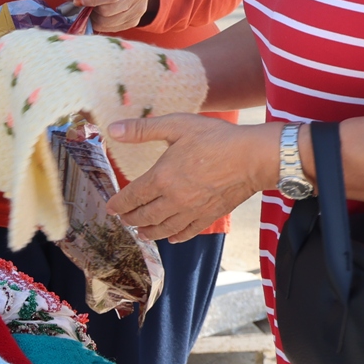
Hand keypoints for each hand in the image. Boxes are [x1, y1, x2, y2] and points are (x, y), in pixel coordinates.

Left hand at [55, 0, 152, 32]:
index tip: (76, 1)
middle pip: (107, 11)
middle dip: (92, 8)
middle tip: (87, 1)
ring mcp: (138, 10)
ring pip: (109, 23)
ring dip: (96, 17)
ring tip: (96, 6)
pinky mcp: (136, 20)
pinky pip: (114, 28)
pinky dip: (104, 23)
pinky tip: (103, 12)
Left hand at [102, 115, 274, 242]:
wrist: (252, 157)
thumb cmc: (215, 138)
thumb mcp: (176, 125)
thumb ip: (142, 129)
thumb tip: (113, 129)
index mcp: (162, 177)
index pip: (133, 196)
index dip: (119, 203)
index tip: (111, 208)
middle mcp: (174, 199)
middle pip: (146, 216)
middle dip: (131, 219)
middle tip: (123, 221)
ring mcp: (192, 210)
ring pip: (164, 228)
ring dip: (149, 232)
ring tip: (141, 233)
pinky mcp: (210, 215)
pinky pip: (188, 231)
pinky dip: (176, 237)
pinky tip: (171, 238)